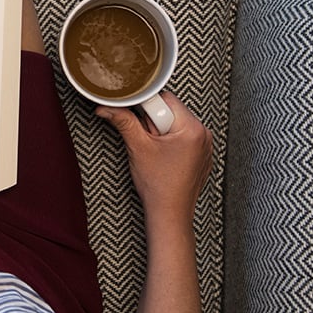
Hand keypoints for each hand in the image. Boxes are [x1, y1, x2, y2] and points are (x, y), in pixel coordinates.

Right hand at [96, 93, 212, 229]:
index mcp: (192, 129)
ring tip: (156, 151)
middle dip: (154, 122)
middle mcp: (204, 134)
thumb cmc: (158, 186)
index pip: (166, 99)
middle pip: (171, 111)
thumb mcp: (138, 147)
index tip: (138, 120)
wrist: (170, 213)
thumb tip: (108, 107)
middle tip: (147, 141)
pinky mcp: (201, 154)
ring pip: (175, 124)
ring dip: (161, 132)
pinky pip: (183, 137)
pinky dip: (170, 142)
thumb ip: (123, 121)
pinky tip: (163, 157)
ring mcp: (205, 145)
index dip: (147, 107)